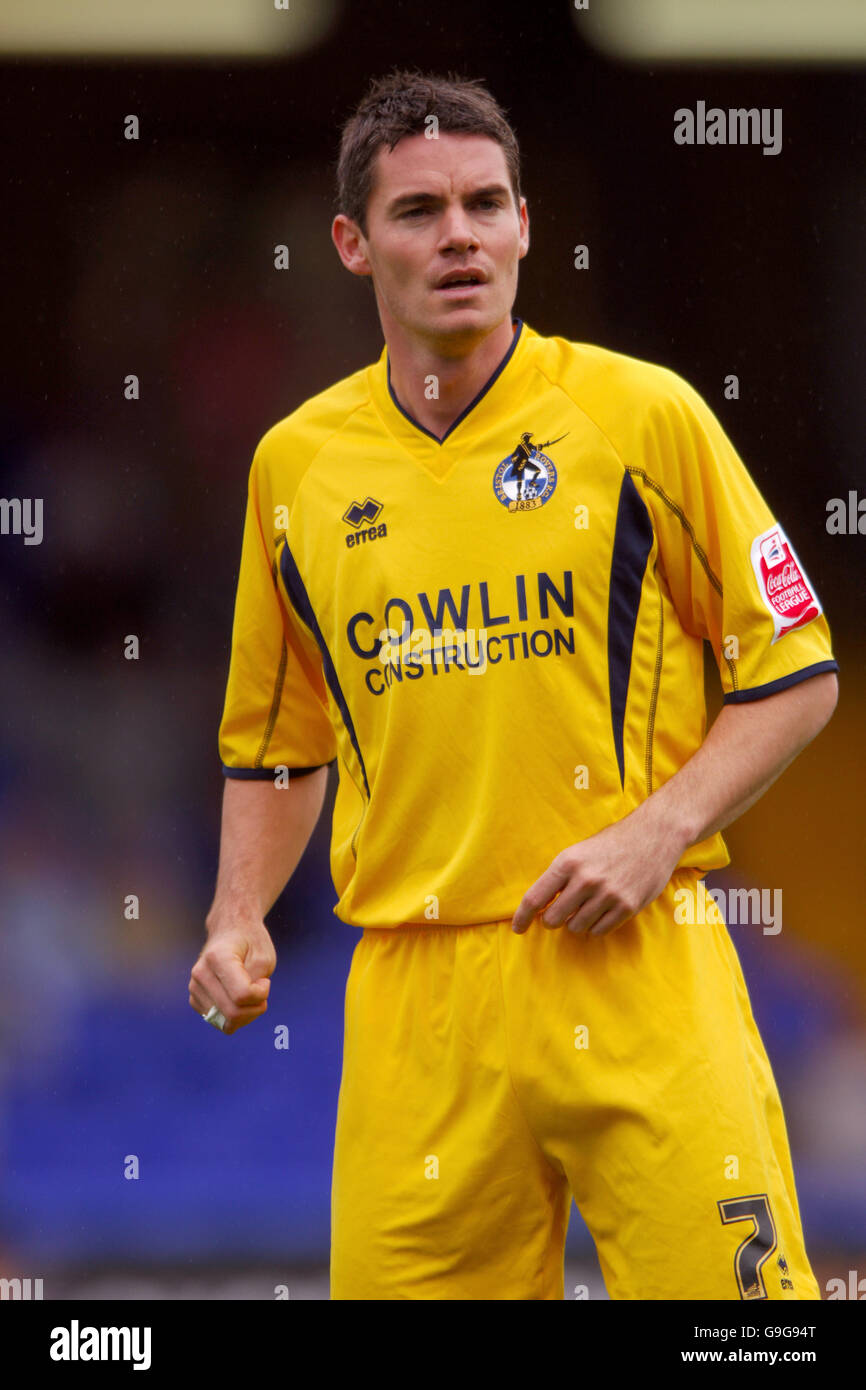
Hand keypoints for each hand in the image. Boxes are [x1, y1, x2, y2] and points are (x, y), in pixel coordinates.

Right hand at [188, 914, 276, 1034]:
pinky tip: (238, 998)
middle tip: (260, 988)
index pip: (242, 996)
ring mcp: (194, 987)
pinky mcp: (194, 999)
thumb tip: (237, 1015)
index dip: (261, 994)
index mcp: (217, 958)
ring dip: (245, 1013)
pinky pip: (219, 1022)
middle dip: (255, 1008)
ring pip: (225, 1023)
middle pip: (233, 1014)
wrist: (230, 929)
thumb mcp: (264, 958)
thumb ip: (255, 987)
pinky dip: (235, 1016)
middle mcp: (201, 973)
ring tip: (249, 991)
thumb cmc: (251, 942)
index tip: (264, 980)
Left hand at [511, 809, 682, 937]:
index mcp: (568, 862)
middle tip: (559, 914)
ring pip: (576, 927)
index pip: (535, 897)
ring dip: (576, 923)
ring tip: (586, 908)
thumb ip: (560, 877)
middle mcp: (585, 880)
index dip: (522, 917)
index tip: (518, 928)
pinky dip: (595, 926)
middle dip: (552, 920)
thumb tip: (539, 906)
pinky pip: (599, 930)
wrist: (653, 835)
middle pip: (553, 919)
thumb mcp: (579, 852)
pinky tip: (601, 912)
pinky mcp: (626, 906)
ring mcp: (607, 895)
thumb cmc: (611, 844)